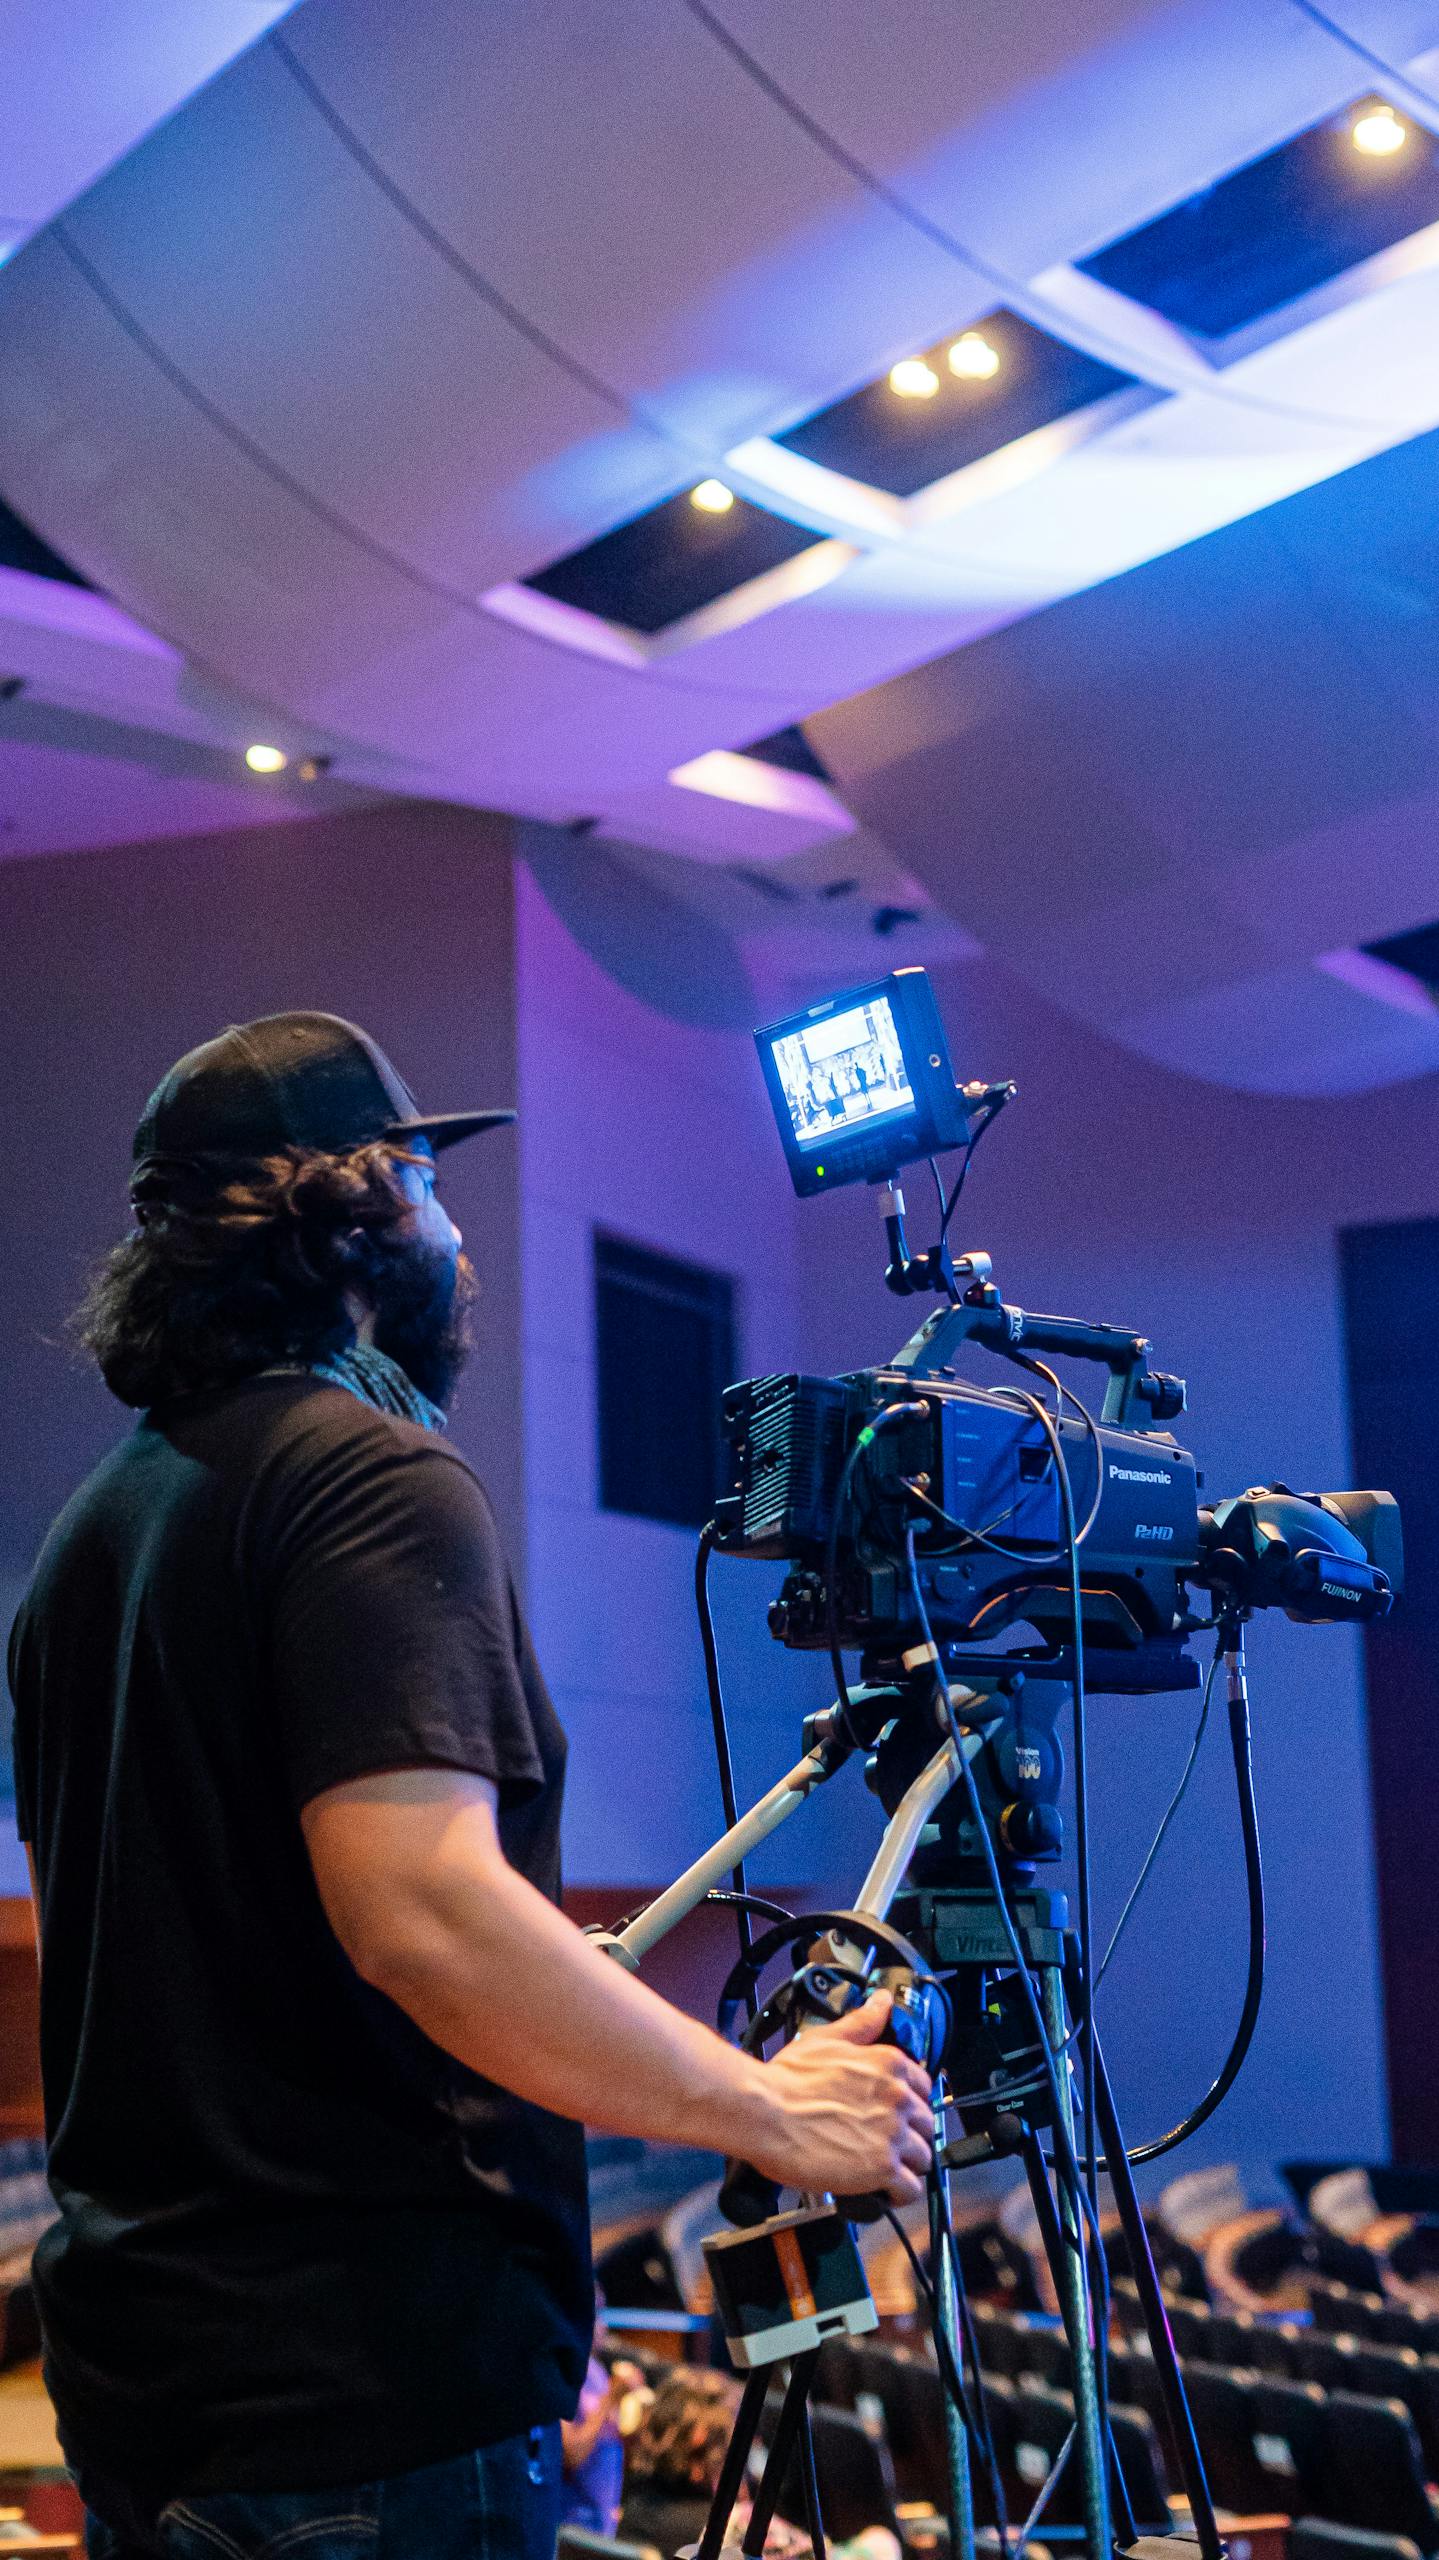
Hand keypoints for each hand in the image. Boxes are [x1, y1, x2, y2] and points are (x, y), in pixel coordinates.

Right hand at [740, 1991, 932, 2204]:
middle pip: (926, 2125)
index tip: (896, 2114)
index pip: (925, 2088)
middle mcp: (898, 2098)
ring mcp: (893, 2134)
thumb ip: (862, 2023)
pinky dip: (899, 2192)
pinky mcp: (882, 2169)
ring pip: (923, 2157)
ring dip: (906, 2164)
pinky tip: (883, 2189)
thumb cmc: (787, 2080)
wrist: (763, 2112)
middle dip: (909, 2135)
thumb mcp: (828, 2039)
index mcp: (890, 2065)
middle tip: (884, 2143)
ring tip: (882, 2167)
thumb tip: (881, 2002)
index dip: (909, 2104)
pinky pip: (910, 2189)